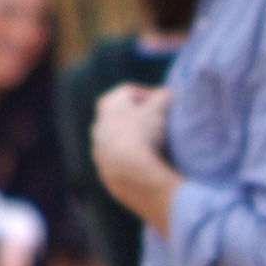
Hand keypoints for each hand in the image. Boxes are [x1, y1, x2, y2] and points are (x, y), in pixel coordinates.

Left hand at [93, 84, 180, 233]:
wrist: (132, 173)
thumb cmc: (144, 134)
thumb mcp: (158, 109)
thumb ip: (162, 97)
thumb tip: (167, 94)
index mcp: (108, 106)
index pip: (129, 92)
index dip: (149, 94)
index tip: (165, 102)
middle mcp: (98, 127)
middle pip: (121, 117)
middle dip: (140, 118)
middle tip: (160, 124)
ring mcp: (100, 152)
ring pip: (120, 142)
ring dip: (136, 142)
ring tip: (156, 147)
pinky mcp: (106, 174)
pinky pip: (121, 164)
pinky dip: (133, 162)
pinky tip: (148, 165)